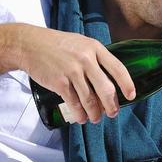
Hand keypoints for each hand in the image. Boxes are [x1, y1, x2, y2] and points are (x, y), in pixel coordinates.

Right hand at [16, 26, 135, 123]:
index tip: (131, 95)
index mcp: (94, 48)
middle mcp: (86, 59)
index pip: (117, 68)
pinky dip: (80, 114)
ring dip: (95, 113)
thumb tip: (108, 79)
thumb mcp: (80, 43)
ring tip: (96, 118)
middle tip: (113, 113)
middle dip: (112, 105)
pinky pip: (74, 103)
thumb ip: (95, 57)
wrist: (29, 45)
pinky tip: (81, 118)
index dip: (126, 84)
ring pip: (90, 100)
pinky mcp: (59, 82)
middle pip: (106, 89)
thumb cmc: (56, 44)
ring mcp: (72, 71)